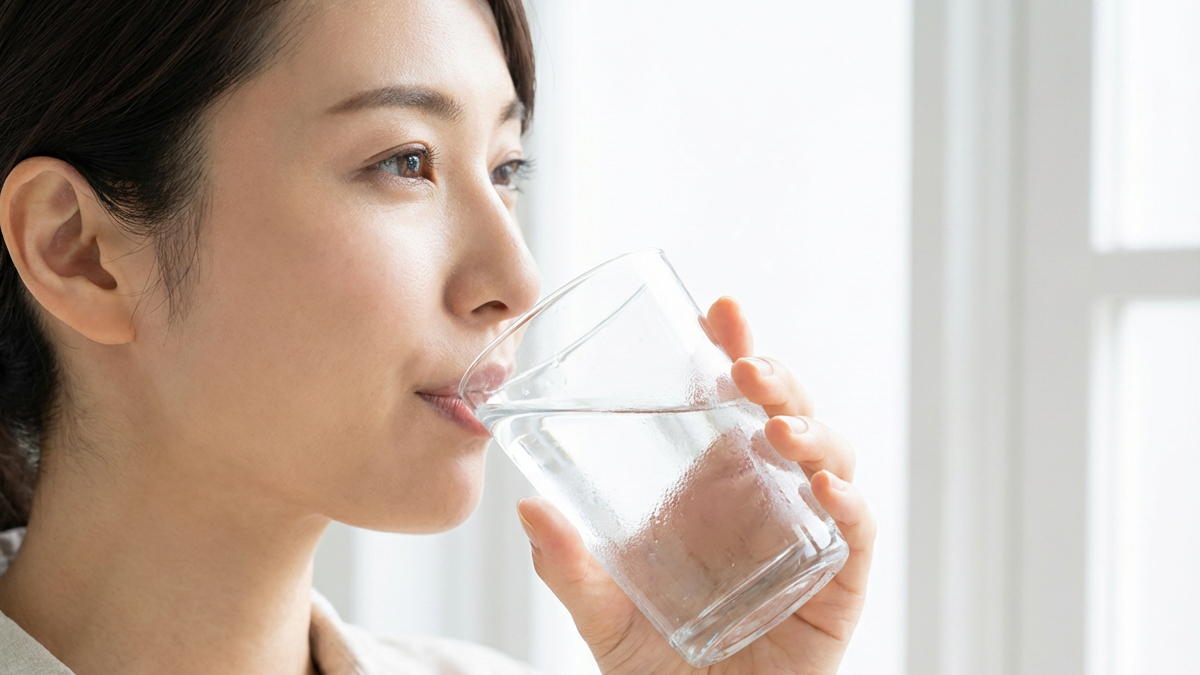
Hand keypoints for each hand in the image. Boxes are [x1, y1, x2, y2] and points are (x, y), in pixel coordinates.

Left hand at [517, 296, 876, 673]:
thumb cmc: (657, 662)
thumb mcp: (602, 611)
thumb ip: (568, 567)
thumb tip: (527, 507)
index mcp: (714, 482)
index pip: (730, 399)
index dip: (733, 349)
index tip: (718, 309)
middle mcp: (766, 496)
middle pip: (785, 413)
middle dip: (774, 378)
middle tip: (744, 365)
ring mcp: (806, 533)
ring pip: (829, 458)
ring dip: (810, 431)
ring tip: (776, 427)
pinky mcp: (837, 583)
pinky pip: (855, 533)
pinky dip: (849, 504)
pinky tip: (824, 488)